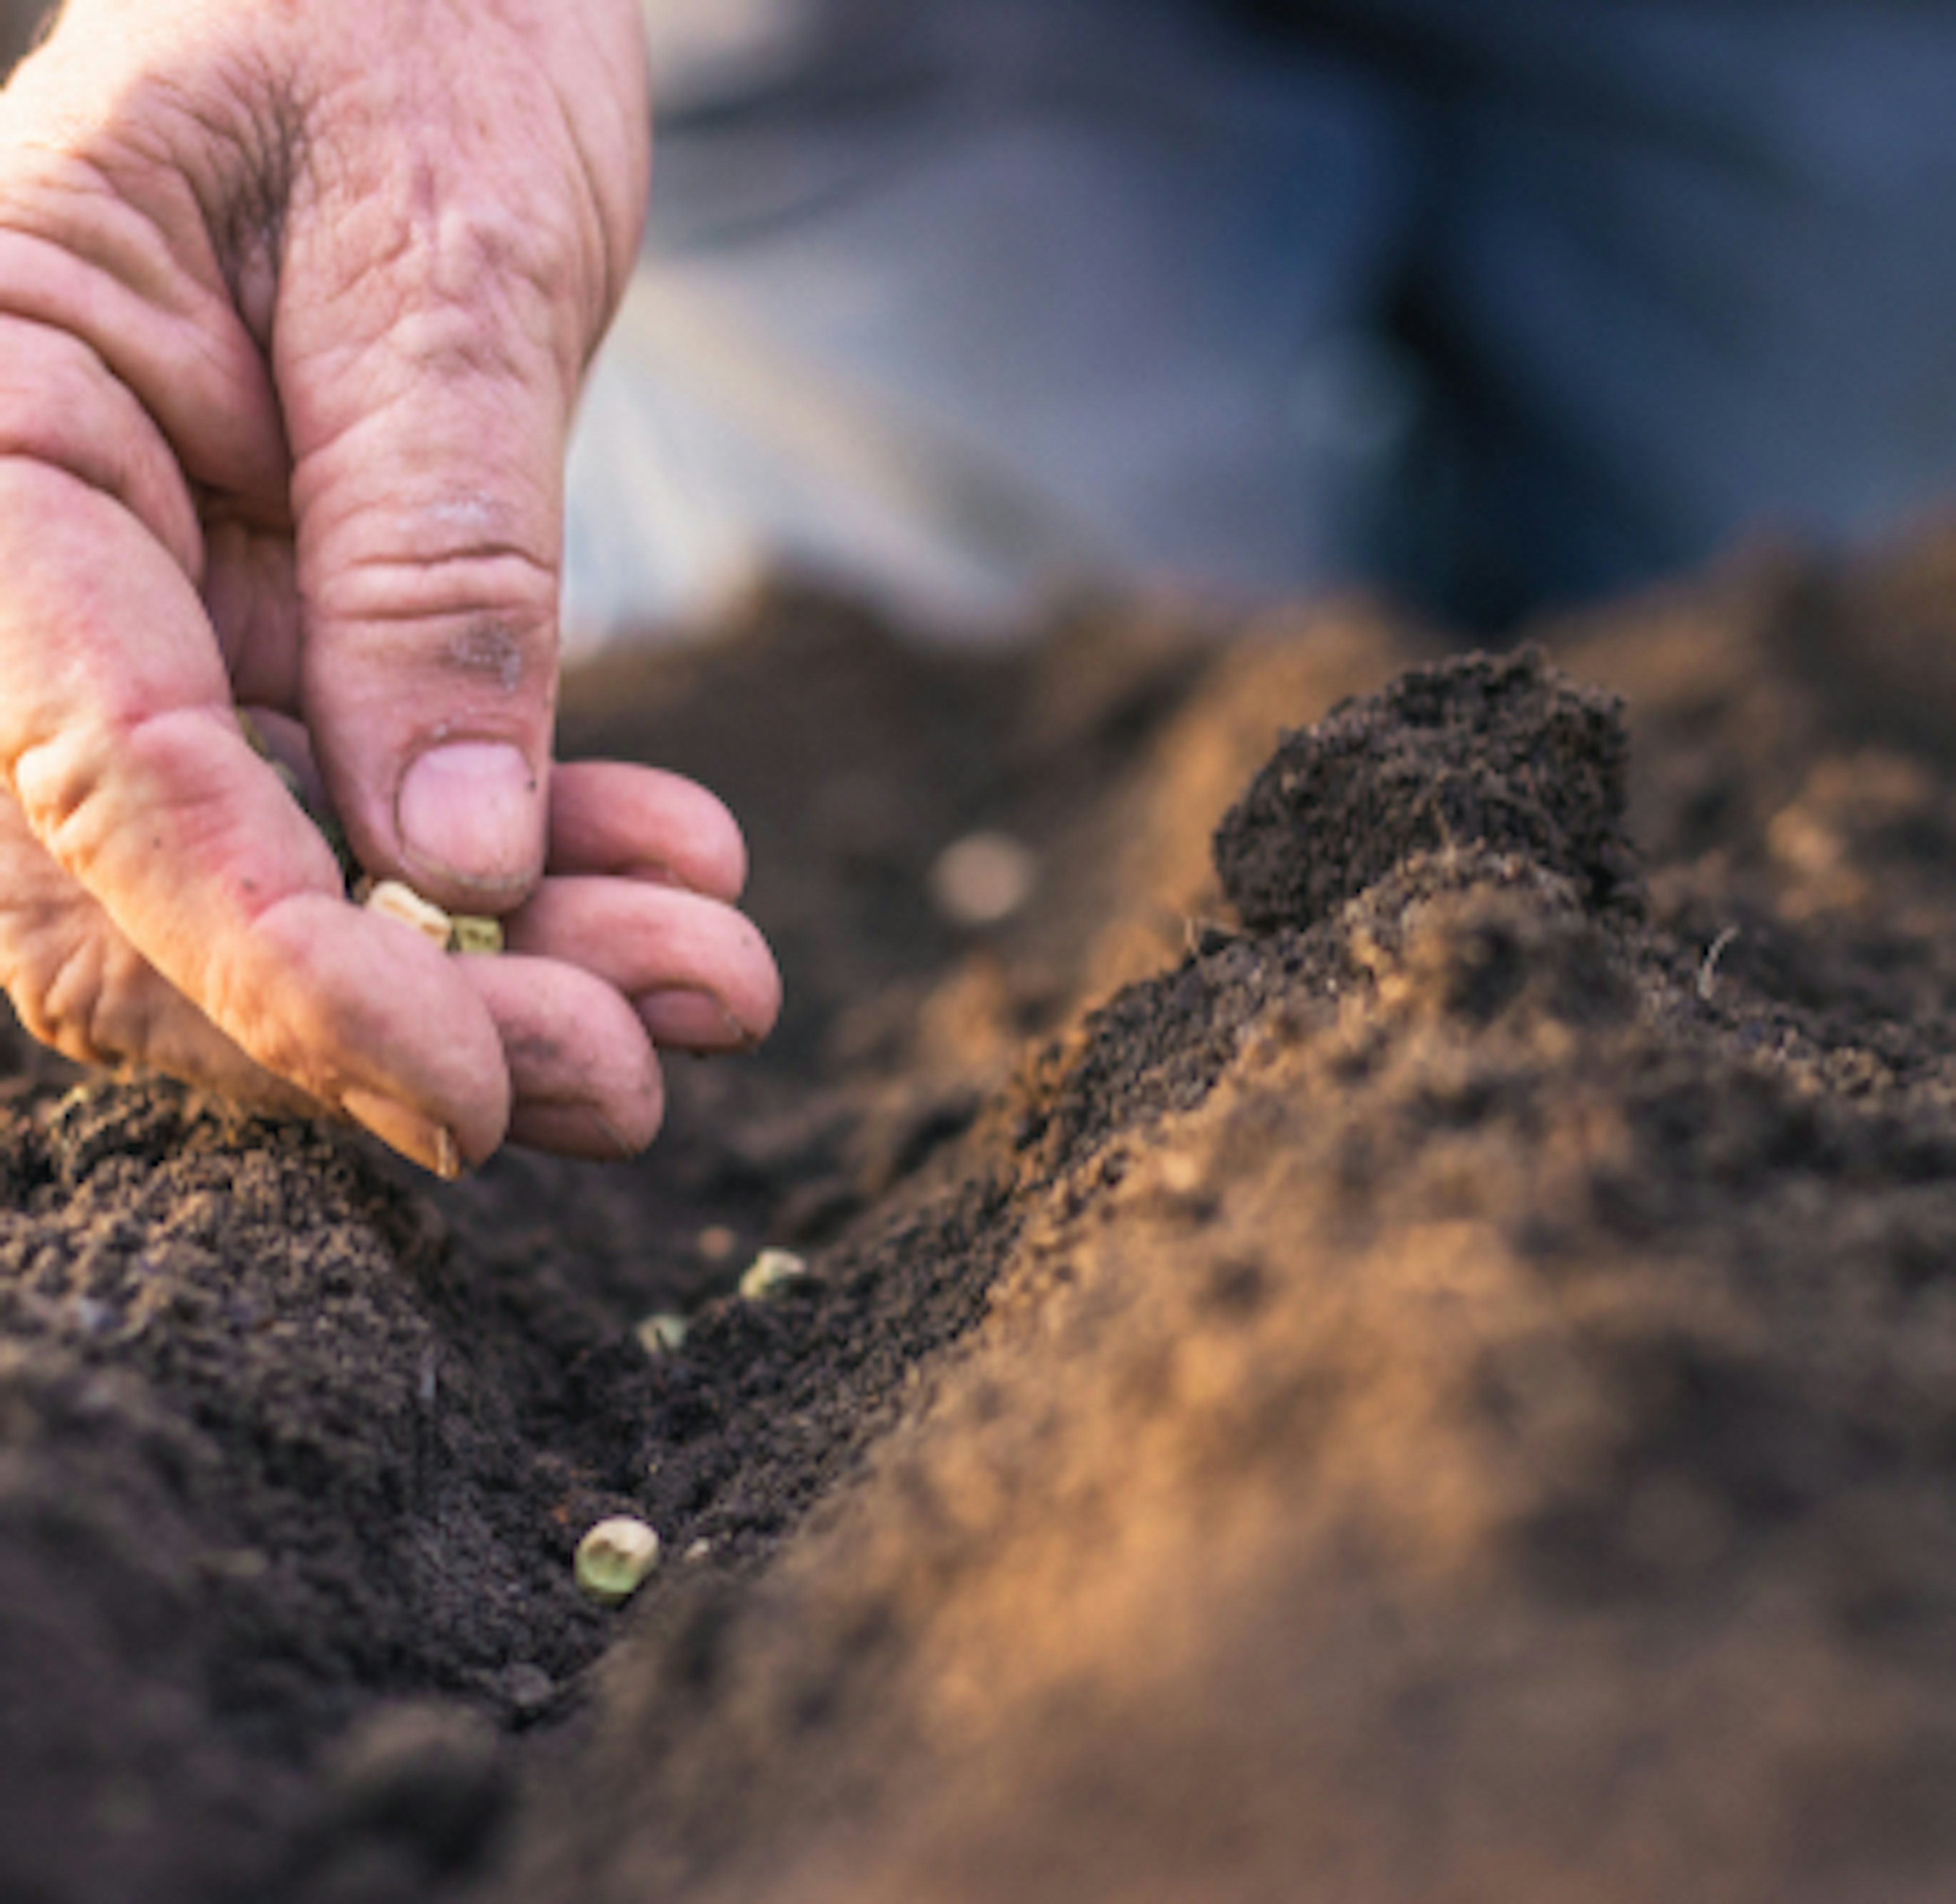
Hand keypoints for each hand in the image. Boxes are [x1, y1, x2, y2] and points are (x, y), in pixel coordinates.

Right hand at [0, 0, 779, 1172]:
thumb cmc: (408, 24)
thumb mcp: (440, 262)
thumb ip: (433, 560)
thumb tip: (455, 861)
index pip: (104, 784)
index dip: (284, 974)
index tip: (477, 1089)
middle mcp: (44, 567)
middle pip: (164, 905)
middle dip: (405, 1024)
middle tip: (639, 1072)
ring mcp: (166, 621)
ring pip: (294, 894)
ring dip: (507, 979)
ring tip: (713, 986)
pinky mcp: (292, 645)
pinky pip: (389, 819)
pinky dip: (543, 881)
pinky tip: (682, 874)